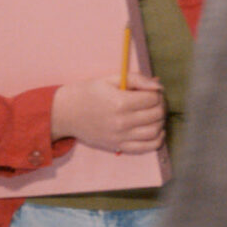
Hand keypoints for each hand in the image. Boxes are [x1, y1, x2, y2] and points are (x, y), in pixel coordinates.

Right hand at [50, 76, 166, 152]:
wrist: (65, 113)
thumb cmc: (87, 93)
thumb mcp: (109, 79)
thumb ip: (136, 79)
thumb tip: (159, 86)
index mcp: (119, 102)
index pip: (153, 99)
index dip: (156, 93)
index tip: (152, 91)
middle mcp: (122, 122)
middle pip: (156, 114)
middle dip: (161, 105)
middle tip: (156, 101)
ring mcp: (120, 137)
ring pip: (155, 131)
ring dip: (161, 121)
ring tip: (155, 114)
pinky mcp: (118, 147)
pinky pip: (146, 147)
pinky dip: (157, 140)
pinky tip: (157, 131)